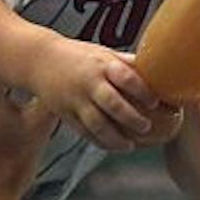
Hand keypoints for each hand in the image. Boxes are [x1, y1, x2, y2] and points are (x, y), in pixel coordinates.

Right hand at [31, 39, 167, 151]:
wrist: (39, 60)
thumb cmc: (79, 56)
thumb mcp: (103, 53)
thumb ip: (128, 64)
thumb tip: (160, 73)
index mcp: (102, 64)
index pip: (125, 78)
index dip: (142, 91)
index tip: (156, 102)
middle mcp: (89, 82)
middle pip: (113, 104)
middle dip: (132, 119)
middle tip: (147, 127)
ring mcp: (76, 100)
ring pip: (97, 125)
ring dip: (116, 138)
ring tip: (131, 145)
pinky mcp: (66, 115)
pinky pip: (85, 133)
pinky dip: (101, 142)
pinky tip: (115, 146)